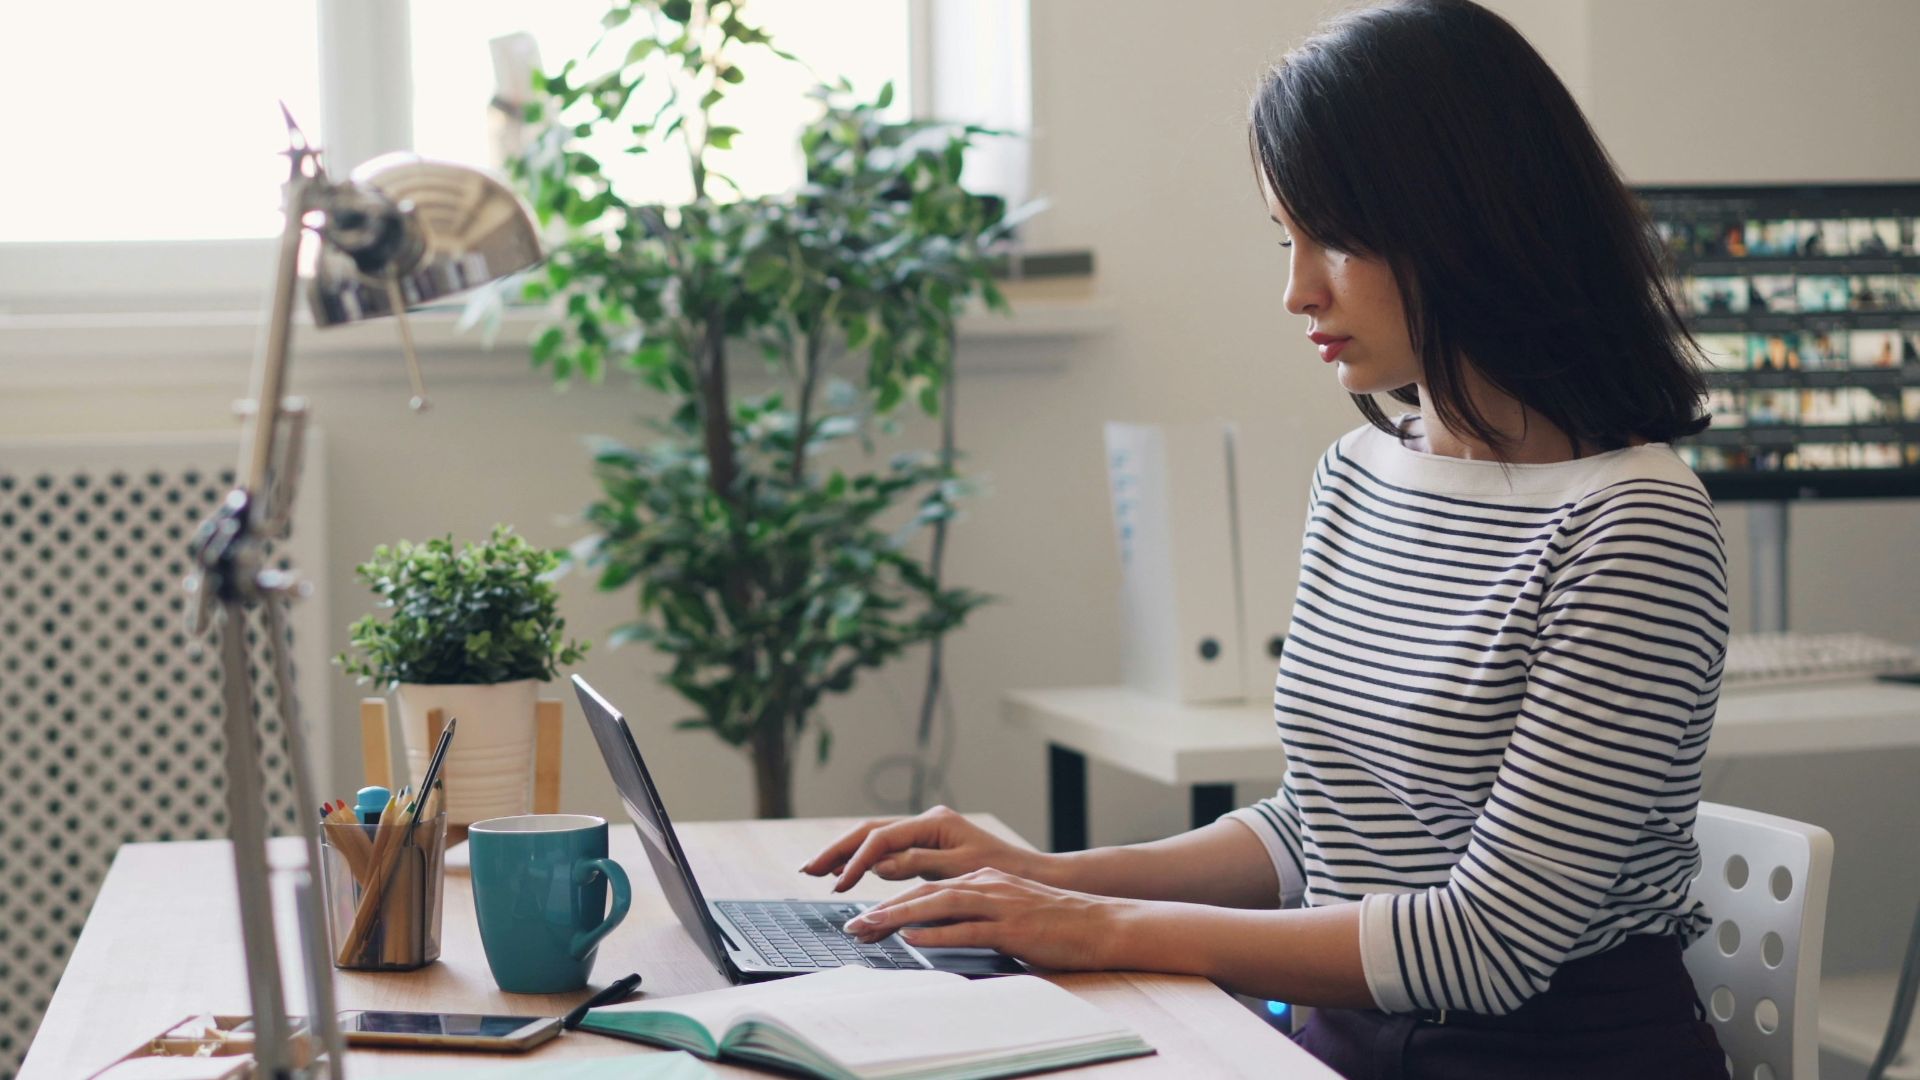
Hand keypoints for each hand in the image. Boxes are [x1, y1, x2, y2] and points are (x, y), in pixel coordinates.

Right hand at [799, 806, 1043, 892]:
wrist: (1029, 875)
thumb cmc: (1001, 873)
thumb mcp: (960, 871)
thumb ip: (919, 864)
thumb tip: (878, 864)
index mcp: (934, 822)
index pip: (883, 838)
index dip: (856, 860)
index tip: (838, 884)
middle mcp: (926, 821)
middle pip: (870, 831)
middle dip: (838, 850)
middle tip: (808, 869)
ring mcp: (925, 832)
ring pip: (875, 839)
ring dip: (845, 854)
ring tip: (817, 870)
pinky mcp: (926, 845)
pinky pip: (887, 850)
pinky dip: (865, 860)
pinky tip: (847, 872)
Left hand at [841, 869, 1136, 970]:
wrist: (1100, 923)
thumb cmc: (1055, 923)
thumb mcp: (1007, 911)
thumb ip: (972, 915)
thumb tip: (935, 929)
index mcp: (983, 879)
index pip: (927, 888)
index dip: (891, 903)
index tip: (863, 920)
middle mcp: (986, 885)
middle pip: (924, 893)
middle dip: (883, 910)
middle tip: (852, 927)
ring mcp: (999, 904)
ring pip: (938, 905)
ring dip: (900, 917)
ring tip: (870, 928)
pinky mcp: (1012, 926)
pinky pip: (968, 928)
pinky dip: (938, 932)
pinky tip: (914, 938)